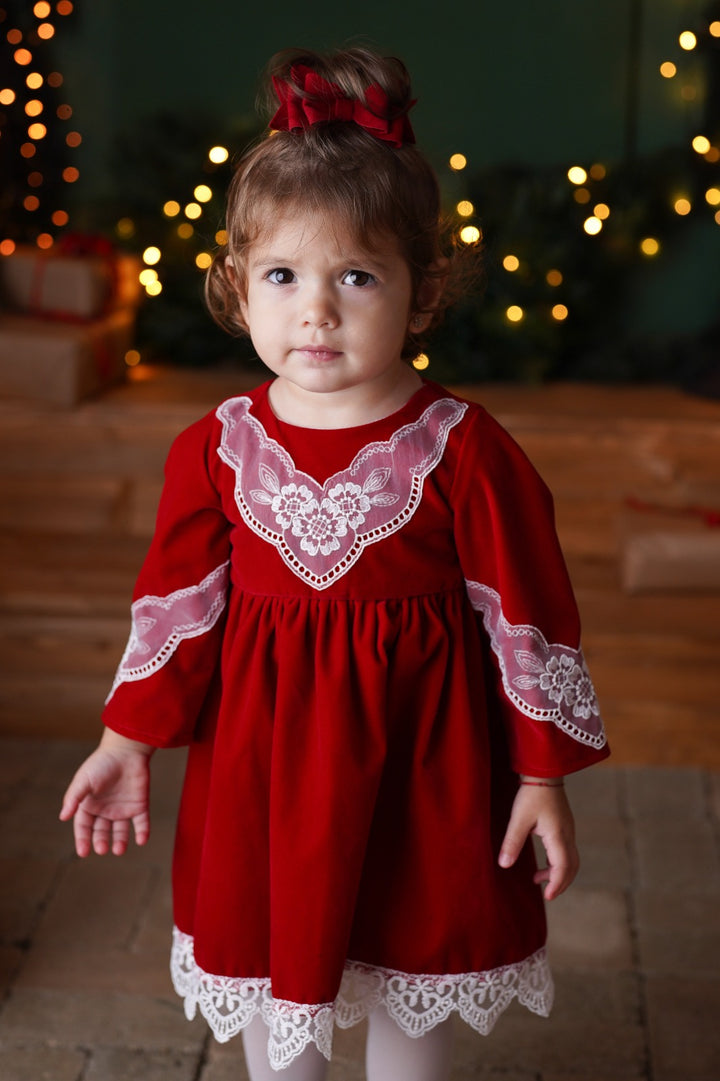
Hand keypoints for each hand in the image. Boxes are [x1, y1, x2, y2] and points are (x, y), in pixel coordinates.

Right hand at [59, 731, 152, 856]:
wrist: (126, 750)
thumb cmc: (102, 763)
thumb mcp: (84, 780)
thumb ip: (74, 797)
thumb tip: (63, 817)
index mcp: (90, 805)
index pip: (84, 827)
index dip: (82, 839)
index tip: (83, 852)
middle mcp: (105, 810)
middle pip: (101, 832)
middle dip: (101, 841)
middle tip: (102, 848)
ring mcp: (123, 808)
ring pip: (121, 831)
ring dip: (120, 841)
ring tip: (119, 850)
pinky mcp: (139, 805)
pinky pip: (141, 822)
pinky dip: (143, 832)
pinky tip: (141, 840)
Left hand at [498, 780, 578, 899]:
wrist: (544, 771)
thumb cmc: (532, 793)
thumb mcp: (519, 818)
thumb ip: (512, 842)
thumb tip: (504, 865)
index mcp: (558, 835)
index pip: (563, 867)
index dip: (557, 884)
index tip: (548, 897)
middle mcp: (568, 834)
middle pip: (571, 866)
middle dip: (561, 882)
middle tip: (547, 894)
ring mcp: (568, 829)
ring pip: (570, 858)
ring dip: (558, 872)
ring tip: (537, 878)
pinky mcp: (564, 825)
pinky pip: (566, 850)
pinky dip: (557, 861)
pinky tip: (542, 862)